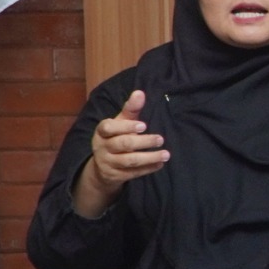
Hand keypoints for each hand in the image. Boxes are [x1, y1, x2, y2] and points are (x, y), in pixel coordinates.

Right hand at [72, 88, 165, 218]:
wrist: (102, 167)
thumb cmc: (115, 137)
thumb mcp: (120, 123)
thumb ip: (130, 109)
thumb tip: (140, 92)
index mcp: (102, 132)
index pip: (109, 127)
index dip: (126, 127)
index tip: (144, 126)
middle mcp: (102, 147)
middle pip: (123, 144)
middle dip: (143, 142)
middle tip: (160, 139)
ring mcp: (108, 163)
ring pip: (129, 160)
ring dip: (149, 157)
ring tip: (166, 154)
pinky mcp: (115, 176)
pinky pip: (133, 173)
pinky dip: (148, 169)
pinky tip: (160, 164)